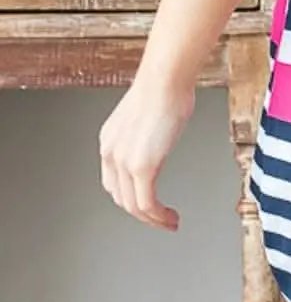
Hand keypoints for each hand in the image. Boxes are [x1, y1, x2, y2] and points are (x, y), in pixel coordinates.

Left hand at [98, 73, 194, 229]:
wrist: (165, 79)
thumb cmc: (164, 86)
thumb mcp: (147, 115)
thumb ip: (147, 133)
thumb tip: (161, 137)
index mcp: (110, 141)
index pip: (113, 182)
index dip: (130, 197)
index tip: (147, 203)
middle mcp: (111, 153)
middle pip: (122, 197)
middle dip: (142, 213)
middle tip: (160, 219)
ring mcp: (124, 162)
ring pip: (134, 206)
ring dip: (152, 219)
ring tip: (168, 223)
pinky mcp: (142, 168)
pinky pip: (147, 204)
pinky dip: (159, 217)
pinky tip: (170, 217)